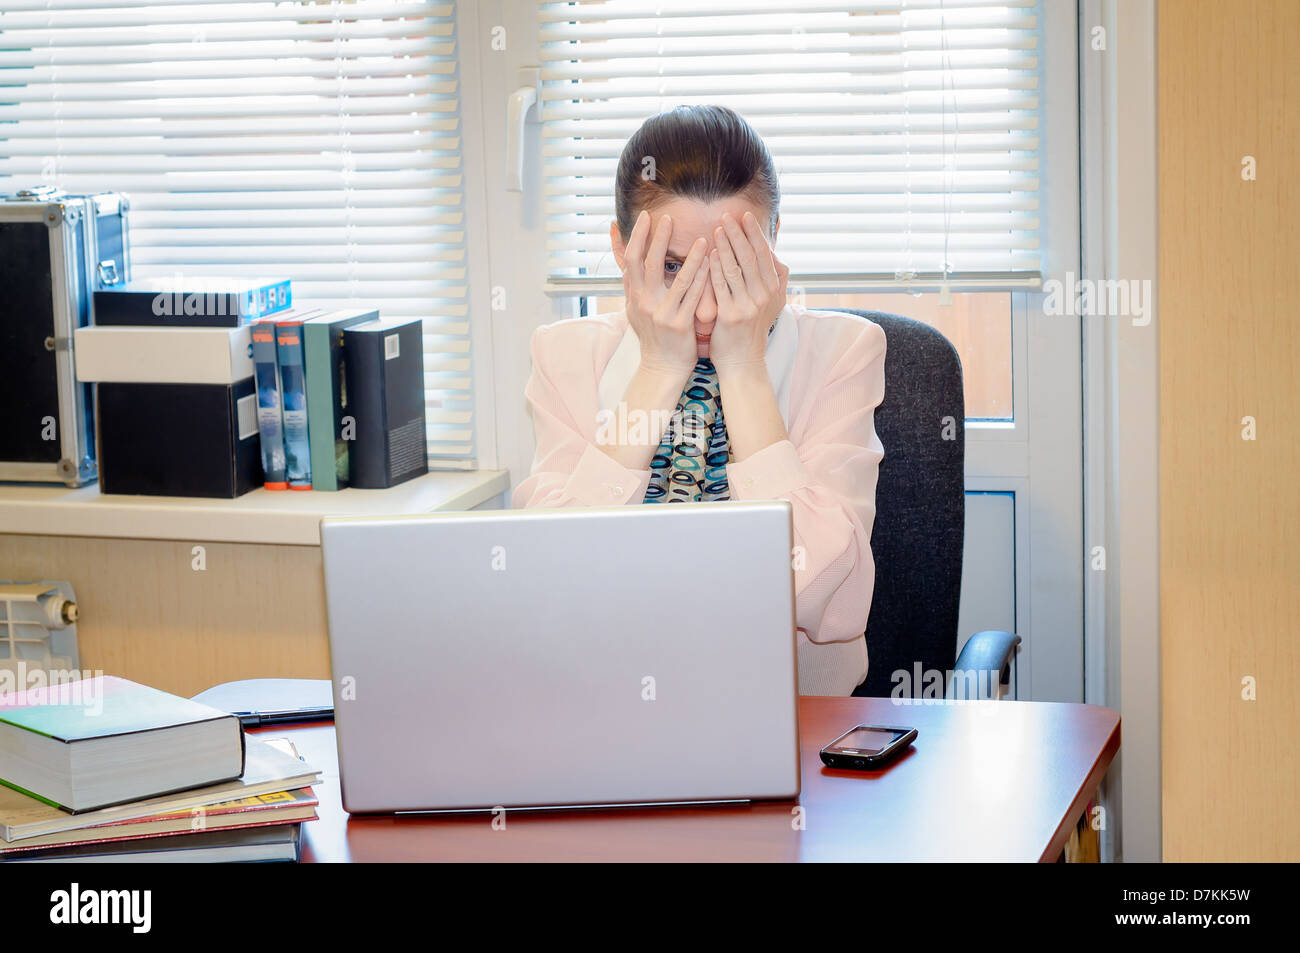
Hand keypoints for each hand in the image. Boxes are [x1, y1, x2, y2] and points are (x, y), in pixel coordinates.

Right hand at [620, 209, 709, 378]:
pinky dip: (703, 278)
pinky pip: (693, 296)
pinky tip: (712, 264)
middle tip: (668, 217)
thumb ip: (631, 284)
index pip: (630, 259)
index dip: (637, 236)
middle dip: (658, 238)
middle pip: (647, 263)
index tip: (646, 217)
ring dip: (690, 256)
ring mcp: (661, 313)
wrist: (662, 367)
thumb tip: (622, 256)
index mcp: (633, 296)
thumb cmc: (653, 336)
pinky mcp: (678, 324)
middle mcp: (643, 302)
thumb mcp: (635, 310)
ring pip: (677, 278)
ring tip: (703, 238)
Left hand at [705, 210, 788, 373]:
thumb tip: (774, 254)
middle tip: (729, 214)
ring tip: (718, 228)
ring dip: (726, 246)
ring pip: (736, 268)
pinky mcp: (731, 315)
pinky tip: (708, 254)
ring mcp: (748, 305)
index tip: (745, 215)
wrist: (743, 362)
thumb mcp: (771, 305)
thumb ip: (774, 279)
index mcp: (774, 290)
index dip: (755, 233)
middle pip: (751, 257)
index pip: (764, 254)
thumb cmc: (750, 330)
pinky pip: (721, 285)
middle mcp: (764, 296)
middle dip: (740, 233)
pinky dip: (715, 267)